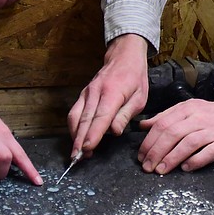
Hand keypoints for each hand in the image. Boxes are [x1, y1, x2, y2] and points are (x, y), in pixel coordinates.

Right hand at [68, 34, 149, 157]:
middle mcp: (95, 92)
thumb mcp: (140, 97)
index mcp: (112, 92)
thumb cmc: (134, 78)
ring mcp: (86, 92)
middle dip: (79, 140)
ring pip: (75, 116)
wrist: (124, 56)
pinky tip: (77, 138)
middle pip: (84, 119)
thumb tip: (115, 132)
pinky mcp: (82, 94)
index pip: (100, 117)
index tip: (87, 148)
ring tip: (77, 152)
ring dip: (74, 135)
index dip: (93, 134)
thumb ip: (126, 115)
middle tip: (77, 158)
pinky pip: (74, 112)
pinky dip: (73, 127)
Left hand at [137, 91, 213, 173]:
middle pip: (173, 134)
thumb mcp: (186, 109)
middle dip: (157, 152)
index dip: (150, 141)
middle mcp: (198, 119)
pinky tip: (185, 167)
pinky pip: (208, 152)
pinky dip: (196, 160)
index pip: (163, 124)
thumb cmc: (210, 114)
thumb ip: (164, 117)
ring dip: (172, 158)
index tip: (142, 155)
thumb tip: (143, 126)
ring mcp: (212, 131)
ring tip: (161, 170)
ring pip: (189, 143)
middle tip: (148, 166)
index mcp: (187, 110)